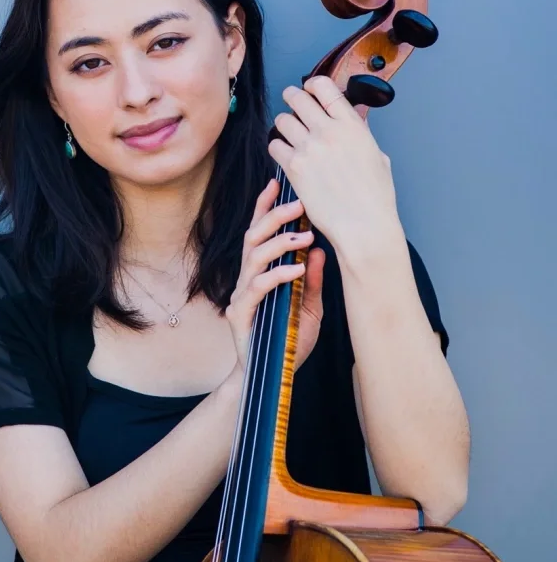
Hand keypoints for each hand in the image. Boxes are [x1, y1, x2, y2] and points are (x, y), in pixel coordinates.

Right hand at [225, 179, 325, 379]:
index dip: (265, 207)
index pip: (260, 232)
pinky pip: (257, 288)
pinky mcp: (240, 314)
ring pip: (254, 257)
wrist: (267, 378)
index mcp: (261, 272)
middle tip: (299, 205)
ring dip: (280, 242)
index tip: (277, 183)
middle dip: (274, 216)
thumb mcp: (310, 307)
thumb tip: (321, 252)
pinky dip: (277, 275)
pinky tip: (296, 270)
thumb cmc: (287, 341)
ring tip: (305, 236)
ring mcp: (241, 295)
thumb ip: (313, 281)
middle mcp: (247, 278)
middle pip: (254, 236)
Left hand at [267, 76, 401, 255]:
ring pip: (282, 120)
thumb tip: (354, 116)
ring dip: (283, 123)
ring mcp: (309, 148)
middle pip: (298, 98)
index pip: (325, 87)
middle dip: (292, 97)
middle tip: (291, 101)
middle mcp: (329, 131)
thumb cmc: (375, 197)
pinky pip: (274, 145)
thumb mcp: (377, 155)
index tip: (310, 88)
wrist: (363, 225)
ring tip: (288, 131)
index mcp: (352, 125)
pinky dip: (277, 147)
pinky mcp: (294, 166)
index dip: (313, 84)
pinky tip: (285, 154)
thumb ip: (361, 132)